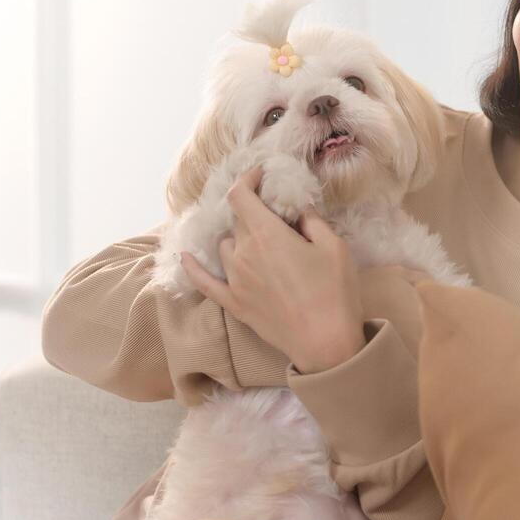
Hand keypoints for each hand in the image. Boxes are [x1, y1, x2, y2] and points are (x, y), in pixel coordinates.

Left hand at [179, 167, 366, 373]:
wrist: (325, 343)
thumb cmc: (334, 292)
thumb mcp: (334, 247)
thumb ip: (312, 221)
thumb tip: (298, 211)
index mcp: (266, 235)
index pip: (241, 196)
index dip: (247, 180)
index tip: (260, 176)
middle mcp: (243, 254)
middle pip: (237, 221)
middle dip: (253, 212)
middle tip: (274, 216)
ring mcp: (235, 280)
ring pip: (226, 247)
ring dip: (239, 238)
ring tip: (259, 242)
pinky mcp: (234, 303)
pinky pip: (204, 282)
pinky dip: (193, 268)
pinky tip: (185, 257)